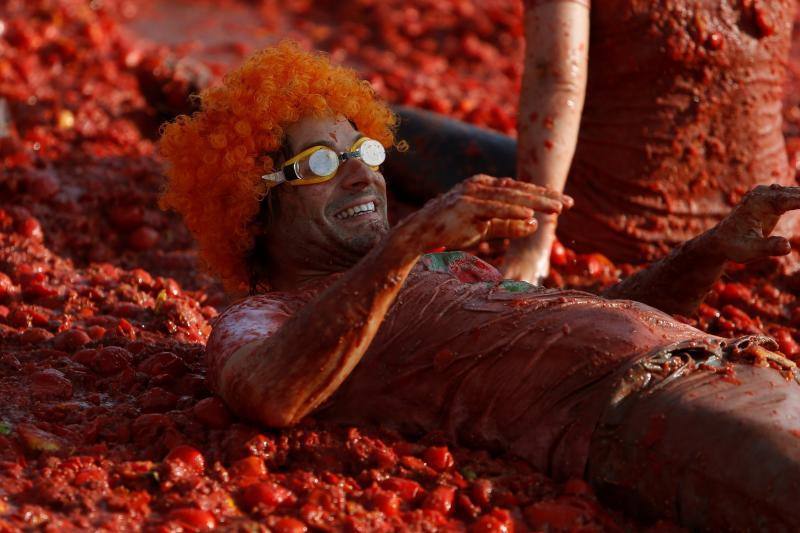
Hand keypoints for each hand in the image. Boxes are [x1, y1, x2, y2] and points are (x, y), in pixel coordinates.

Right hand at [394, 174, 572, 252]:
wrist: (420, 233)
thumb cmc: (451, 230)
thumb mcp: (485, 228)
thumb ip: (508, 225)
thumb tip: (533, 225)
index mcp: (485, 186)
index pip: (519, 189)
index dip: (543, 194)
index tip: (565, 202)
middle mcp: (480, 185)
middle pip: (519, 190)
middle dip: (545, 197)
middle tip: (569, 203)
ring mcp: (472, 194)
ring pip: (511, 198)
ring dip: (535, 203)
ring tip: (556, 209)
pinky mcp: (465, 207)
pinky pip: (494, 209)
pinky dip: (512, 212)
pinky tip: (529, 216)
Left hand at [711, 184, 799, 262]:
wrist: (721, 241)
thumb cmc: (734, 246)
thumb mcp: (749, 251)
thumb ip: (768, 248)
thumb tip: (786, 247)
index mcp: (760, 202)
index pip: (792, 198)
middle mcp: (765, 194)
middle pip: (799, 193)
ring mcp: (769, 194)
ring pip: (799, 193)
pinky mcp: (774, 199)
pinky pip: (796, 197)